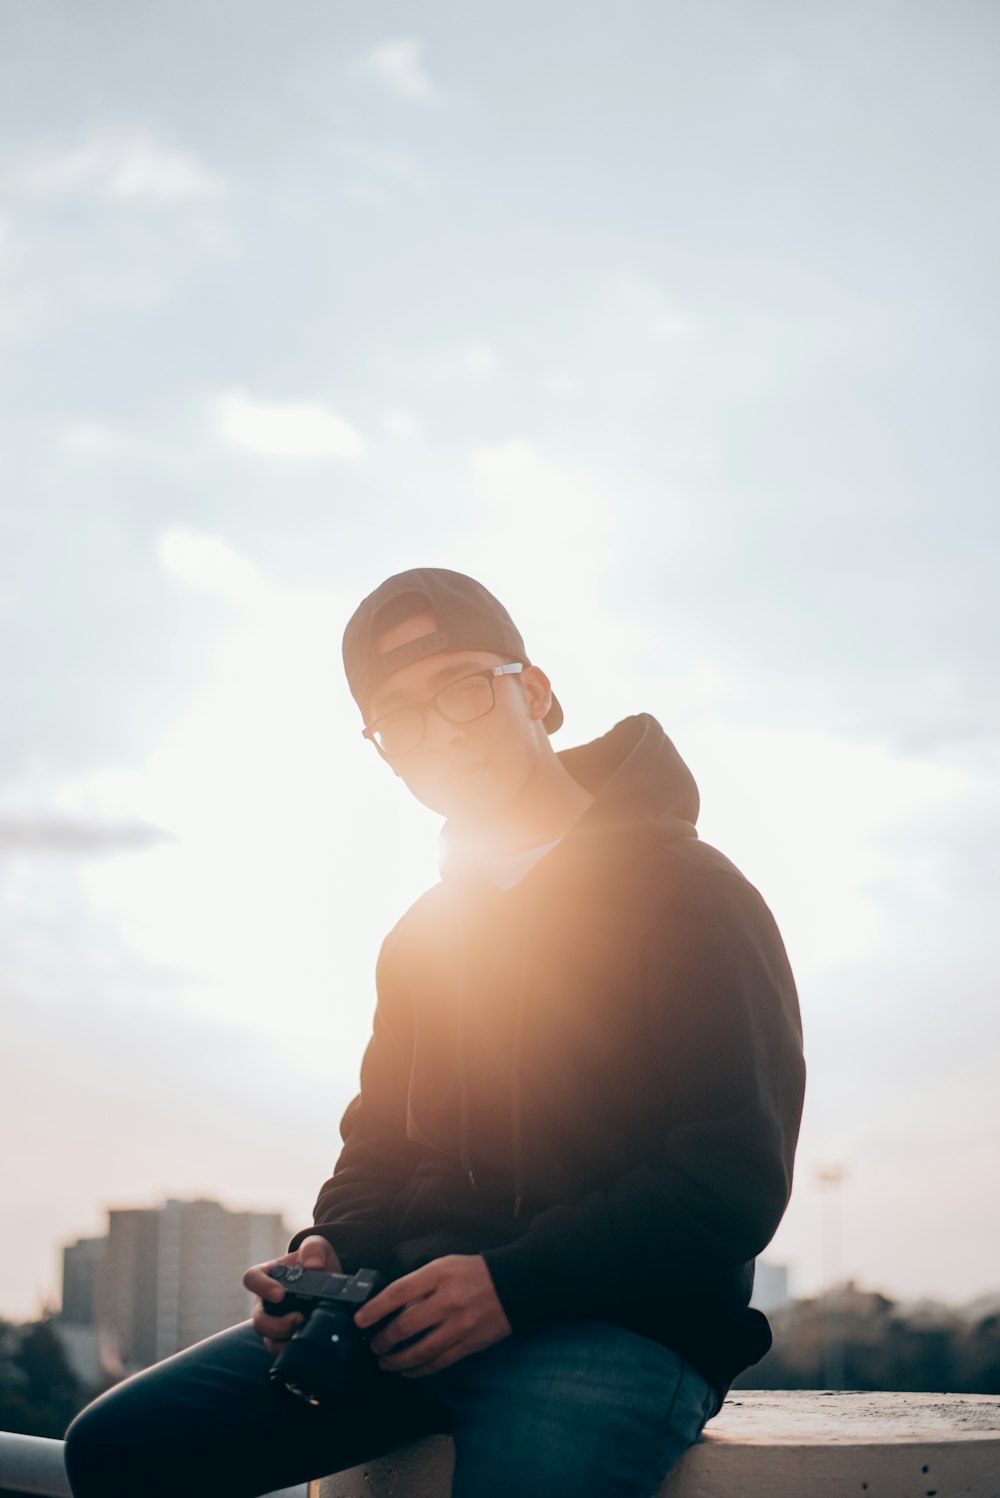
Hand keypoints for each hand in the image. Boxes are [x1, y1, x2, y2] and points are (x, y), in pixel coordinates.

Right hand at [244, 1235, 341, 1353]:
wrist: (330, 1282)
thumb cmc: (316, 1262)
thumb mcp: (318, 1248)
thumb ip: (314, 1249)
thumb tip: (313, 1265)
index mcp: (268, 1275)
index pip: (252, 1279)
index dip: (262, 1287)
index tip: (280, 1294)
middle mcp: (266, 1301)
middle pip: (258, 1319)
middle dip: (275, 1324)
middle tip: (298, 1319)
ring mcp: (274, 1321)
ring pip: (268, 1338)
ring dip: (284, 1339)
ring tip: (304, 1331)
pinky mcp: (285, 1338)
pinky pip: (281, 1349)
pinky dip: (292, 1349)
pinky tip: (306, 1343)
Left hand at [354, 1254, 511, 1377]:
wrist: (512, 1284)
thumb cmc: (473, 1273)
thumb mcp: (444, 1266)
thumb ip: (419, 1284)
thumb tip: (393, 1307)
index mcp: (438, 1275)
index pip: (397, 1293)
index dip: (374, 1309)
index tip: (359, 1321)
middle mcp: (447, 1300)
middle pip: (404, 1326)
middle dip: (382, 1340)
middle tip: (373, 1345)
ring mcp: (459, 1325)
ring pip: (419, 1351)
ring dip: (396, 1360)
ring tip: (385, 1362)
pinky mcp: (469, 1344)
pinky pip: (438, 1362)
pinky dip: (419, 1370)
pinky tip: (408, 1371)